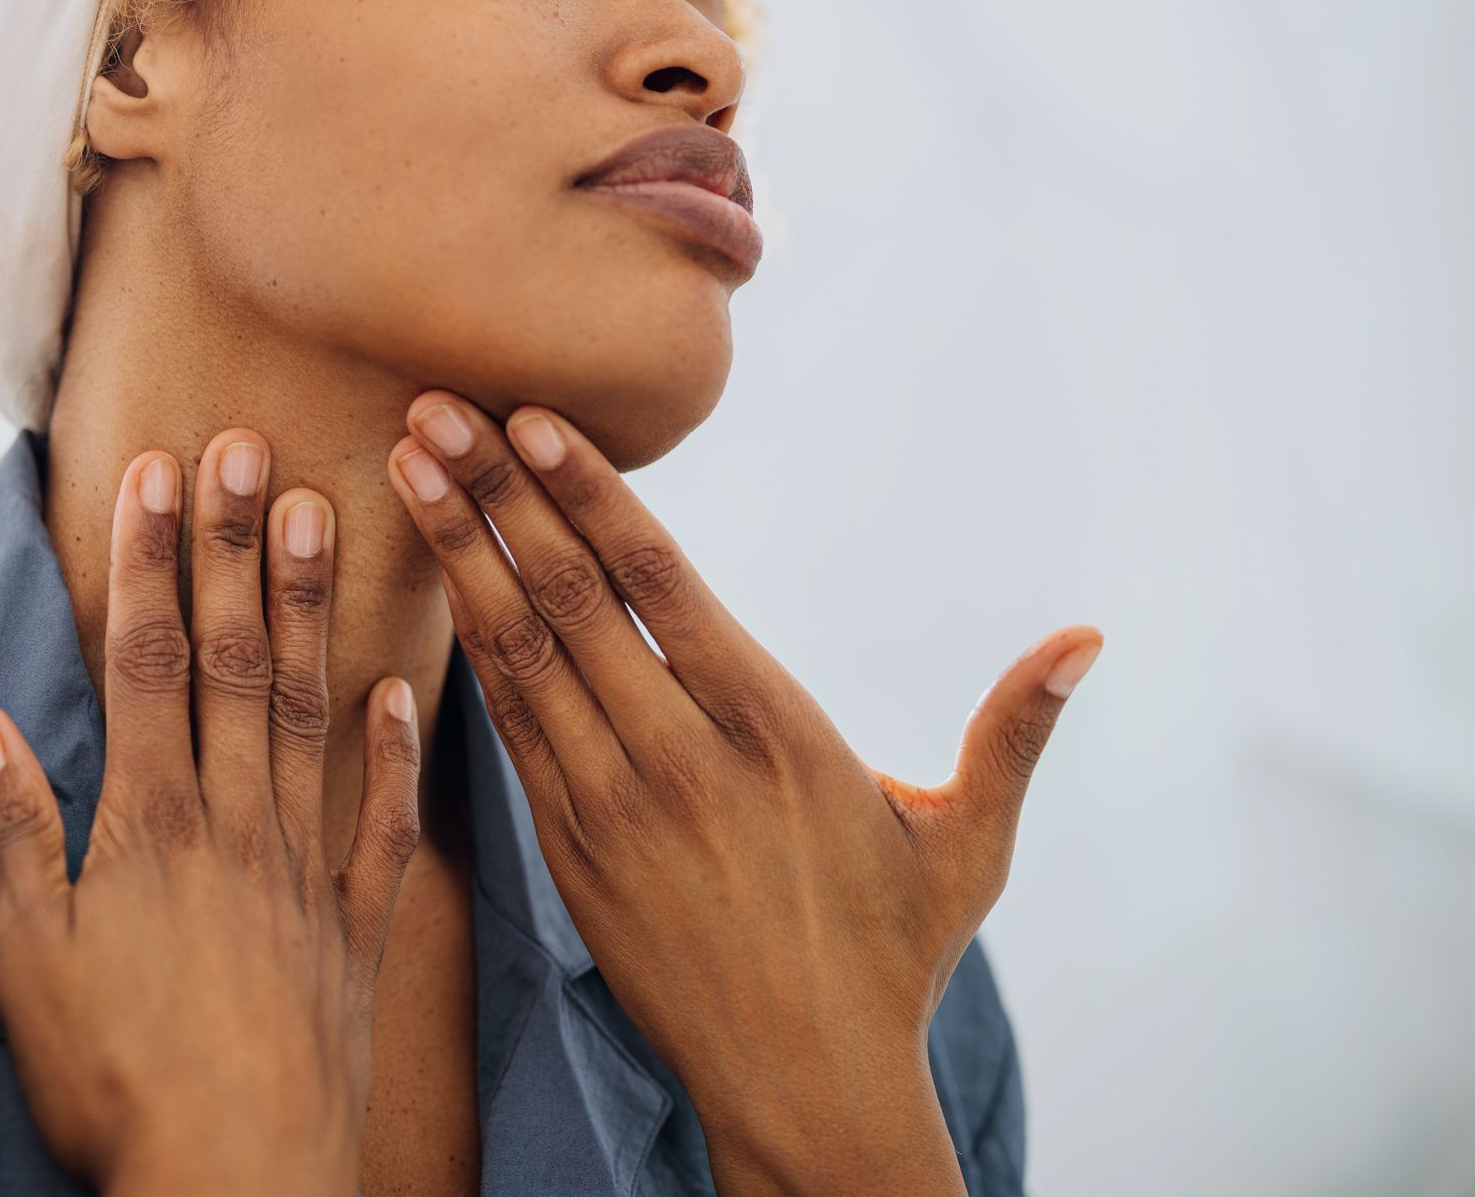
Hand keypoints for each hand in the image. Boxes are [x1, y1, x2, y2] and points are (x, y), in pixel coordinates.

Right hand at [0, 430, 423, 1195]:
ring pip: (310, 714)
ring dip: (313, 613)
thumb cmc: (116, 1083)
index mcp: (151, 824)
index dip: (153, 560)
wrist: (236, 1184)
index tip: (160, 470)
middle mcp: (236, 824)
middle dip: (239, 550)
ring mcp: (307, 871)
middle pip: (236, 663)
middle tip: (254, 446)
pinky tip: (406, 684)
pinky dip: (392, 752)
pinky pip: (383, 825)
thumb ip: (9, 831)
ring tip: (328, 516)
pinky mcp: (356, 930)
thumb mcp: (30, 961)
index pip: (150, 661)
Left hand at [386, 393, 1101, 1193]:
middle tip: (432, 408)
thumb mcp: (968, 842)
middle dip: (495, 495)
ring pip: (521, 654)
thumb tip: (1090, 636)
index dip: (588, 492)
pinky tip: (440, 582)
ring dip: (461, 554)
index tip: (529, 419)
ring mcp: (612, 806)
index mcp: (772, 729)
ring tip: (409, 467)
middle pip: (570, 598)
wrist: (804, 1090)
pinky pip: (510, 729)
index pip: (659, 582)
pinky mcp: (571, 853)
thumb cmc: (891, 957)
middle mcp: (680, 757)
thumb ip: (1014, 730)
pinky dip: (471, 648)